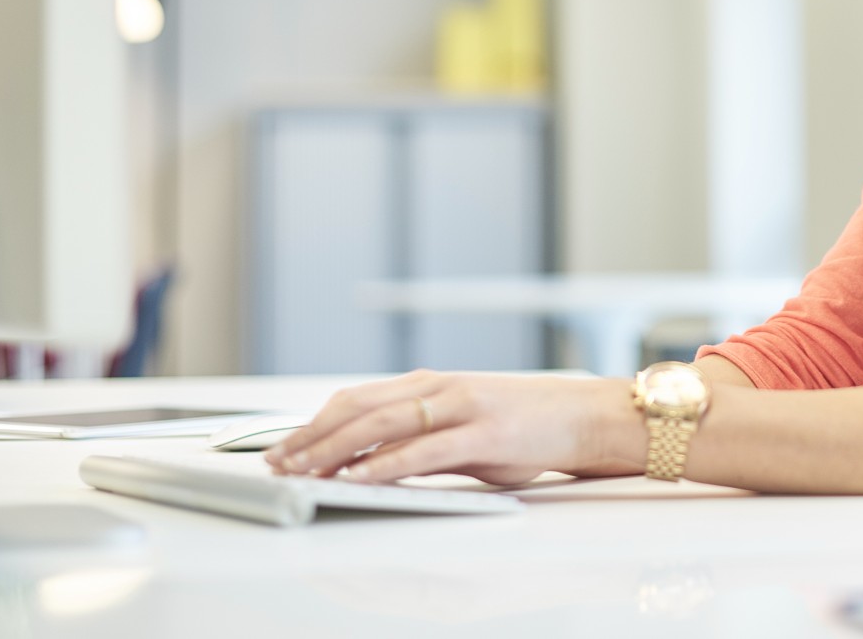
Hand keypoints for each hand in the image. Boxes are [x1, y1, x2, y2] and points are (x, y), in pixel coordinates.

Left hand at [265, 369, 643, 485]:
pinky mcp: (483, 434)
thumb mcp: (465, 430)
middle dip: (309, 437)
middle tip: (275, 462)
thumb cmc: (528, 427)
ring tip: (301, 472)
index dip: (314, 422)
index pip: (357, 398)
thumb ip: (419, 442)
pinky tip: (357, 479)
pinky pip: (422, 450)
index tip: (283, 446)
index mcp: (432, 384)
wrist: (587, 416)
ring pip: (380, 425)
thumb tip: (371, 467)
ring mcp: (461, 407)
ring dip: (332, 451)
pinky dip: (383, 466)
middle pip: (357, 407)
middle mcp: (440, 388)